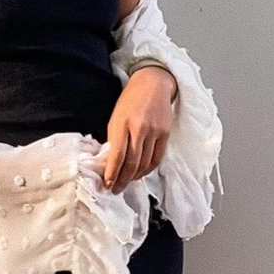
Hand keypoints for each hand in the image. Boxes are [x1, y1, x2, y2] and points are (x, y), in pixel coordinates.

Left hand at [103, 67, 175, 194]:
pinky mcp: (165, 133)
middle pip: (132, 162)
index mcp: (122, 123)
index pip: (117, 154)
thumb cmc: (130, 100)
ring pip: (145, 163)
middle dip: (122, 180)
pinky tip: (141, 173)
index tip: (107, 184)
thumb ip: (114, 138)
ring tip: (127, 183)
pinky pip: (157, 158)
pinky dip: (148, 169)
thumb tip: (110, 162)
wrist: (153, 84)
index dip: (112, 173)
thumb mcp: (116, 116)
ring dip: (135, 177)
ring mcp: (154, 131)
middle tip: (116, 189)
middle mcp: (139, 128)